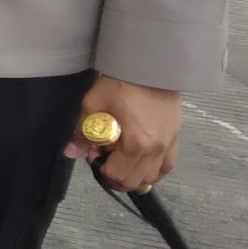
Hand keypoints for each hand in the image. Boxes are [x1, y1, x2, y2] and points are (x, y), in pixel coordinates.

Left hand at [65, 75, 182, 192]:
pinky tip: (141, 162)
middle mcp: (156, 150)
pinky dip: (153, 171)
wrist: (151, 66)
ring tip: (121, 159)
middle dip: (115, 175)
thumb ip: (82, 133)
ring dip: (134, 176)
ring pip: (152, 178)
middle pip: (135, 182)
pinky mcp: (176, 138)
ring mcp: (169, 145)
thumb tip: (72, 152)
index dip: (100, 168)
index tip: (93, 152)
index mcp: (136, 144)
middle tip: (105, 156)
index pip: (117, 175)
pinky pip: (167, 166)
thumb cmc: (121, 84)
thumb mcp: (93, 105)